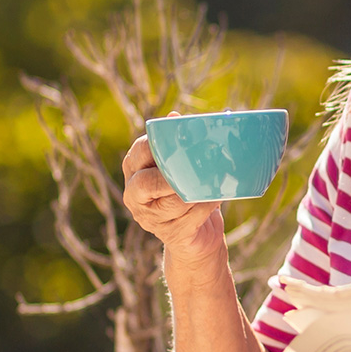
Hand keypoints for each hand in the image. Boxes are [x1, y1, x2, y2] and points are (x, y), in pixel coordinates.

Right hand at [121, 120, 224, 274]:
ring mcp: (149, 218)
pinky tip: (217, 197)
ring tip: (214, 179)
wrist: (197, 235)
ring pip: (173, 201)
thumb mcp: (179, 165)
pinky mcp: (170, 234)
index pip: (141, 151)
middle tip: (195, 167)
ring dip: (197, 190)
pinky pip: (191, 217)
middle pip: (147, 183)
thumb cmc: (187, 190)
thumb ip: (177, 142)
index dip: (161, 145)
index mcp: (134, 169)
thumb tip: (176, 115)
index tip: (184, 140)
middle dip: (172, 176)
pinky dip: (207, 206)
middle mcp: (134, 195)